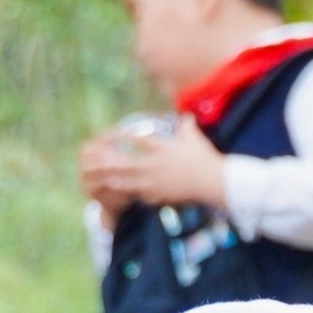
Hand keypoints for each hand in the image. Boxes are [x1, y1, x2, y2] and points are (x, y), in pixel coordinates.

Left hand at [80, 121, 229, 213]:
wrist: (215, 182)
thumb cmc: (206, 159)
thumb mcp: (196, 139)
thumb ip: (188, 126)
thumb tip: (187, 116)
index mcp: (162, 149)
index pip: (138, 140)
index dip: (122, 136)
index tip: (110, 134)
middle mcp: (155, 165)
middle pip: (127, 164)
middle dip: (111, 163)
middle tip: (97, 162)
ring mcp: (157, 182)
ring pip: (131, 182)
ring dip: (116, 181)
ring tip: (104, 181)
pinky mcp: (162, 195)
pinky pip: (143, 196)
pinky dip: (134, 195)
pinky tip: (126, 196)